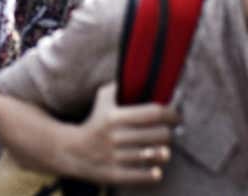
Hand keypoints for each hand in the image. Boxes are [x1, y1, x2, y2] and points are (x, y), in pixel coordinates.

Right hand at [61, 84, 176, 185]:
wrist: (71, 151)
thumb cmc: (94, 123)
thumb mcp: (102, 100)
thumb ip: (118, 87)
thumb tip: (136, 71)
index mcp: (115, 116)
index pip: (154, 113)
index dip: (171, 114)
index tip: (176, 116)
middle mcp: (116, 136)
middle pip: (159, 134)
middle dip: (168, 133)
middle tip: (169, 133)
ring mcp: (115, 157)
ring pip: (152, 155)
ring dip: (163, 153)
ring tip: (164, 150)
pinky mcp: (114, 174)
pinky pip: (140, 176)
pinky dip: (152, 174)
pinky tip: (157, 170)